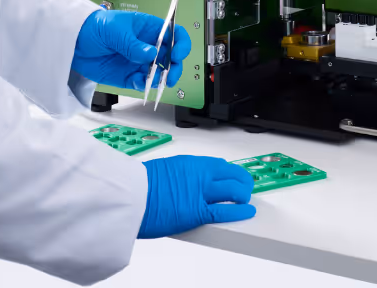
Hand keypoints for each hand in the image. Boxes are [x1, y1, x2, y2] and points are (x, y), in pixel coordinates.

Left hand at [72, 9, 189, 90]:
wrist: (73, 42)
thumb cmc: (95, 26)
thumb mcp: (116, 30)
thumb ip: (134, 44)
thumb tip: (151, 54)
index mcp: (148, 28)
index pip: (174, 34)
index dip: (181, 44)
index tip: (177, 54)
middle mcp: (147, 46)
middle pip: (171, 57)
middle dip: (174, 67)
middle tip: (170, 75)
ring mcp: (138, 62)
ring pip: (159, 73)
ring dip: (160, 79)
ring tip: (154, 81)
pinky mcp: (127, 76)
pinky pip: (141, 83)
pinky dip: (143, 85)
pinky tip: (138, 82)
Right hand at [138, 155, 255, 237]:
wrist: (130, 196)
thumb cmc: (140, 185)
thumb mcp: (165, 171)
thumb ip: (182, 177)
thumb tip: (187, 185)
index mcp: (191, 163)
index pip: (220, 166)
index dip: (231, 173)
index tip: (235, 177)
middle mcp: (200, 174)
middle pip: (232, 175)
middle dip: (243, 182)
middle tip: (245, 189)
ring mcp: (201, 193)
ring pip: (234, 190)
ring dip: (243, 195)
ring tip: (245, 200)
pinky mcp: (198, 212)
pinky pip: (225, 210)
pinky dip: (240, 211)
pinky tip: (247, 212)